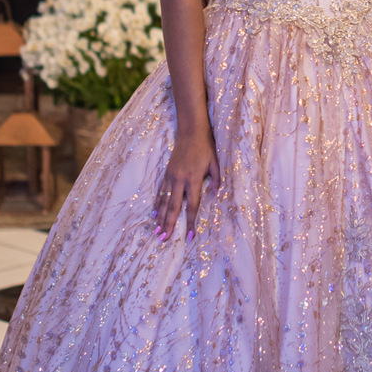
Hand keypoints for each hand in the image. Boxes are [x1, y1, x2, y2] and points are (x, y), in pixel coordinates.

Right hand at [154, 125, 220, 241]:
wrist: (191, 132)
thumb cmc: (206, 148)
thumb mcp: (215, 163)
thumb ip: (216, 180)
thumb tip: (215, 195)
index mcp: (193, 179)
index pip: (192, 205)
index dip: (190, 222)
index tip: (189, 235)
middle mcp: (179, 180)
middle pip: (173, 207)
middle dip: (169, 225)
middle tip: (164, 239)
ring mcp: (171, 177)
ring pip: (164, 201)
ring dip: (160, 217)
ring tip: (157, 231)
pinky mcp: (166, 173)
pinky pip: (160, 191)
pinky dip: (157, 204)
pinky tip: (155, 214)